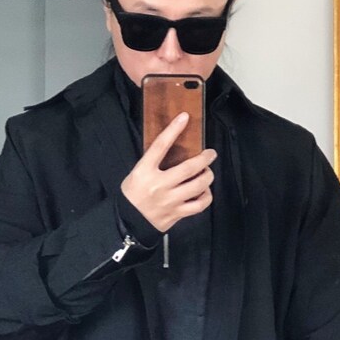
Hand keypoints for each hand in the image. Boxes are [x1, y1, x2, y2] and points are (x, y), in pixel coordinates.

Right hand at [120, 112, 217, 233]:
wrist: (129, 222)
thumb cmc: (133, 194)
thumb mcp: (137, 173)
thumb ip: (153, 162)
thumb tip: (174, 146)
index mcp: (144, 171)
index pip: (160, 146)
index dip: (173, 130)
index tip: (184, 117)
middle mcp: (159, 185)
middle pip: (189, 168)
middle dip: (205, 158)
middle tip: (210, 154)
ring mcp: (169, 201)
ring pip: (198, 186)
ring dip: (208, 176)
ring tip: (207, 173)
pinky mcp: (177, 214)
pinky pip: (199, 205)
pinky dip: (206, 196)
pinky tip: (204, 192)